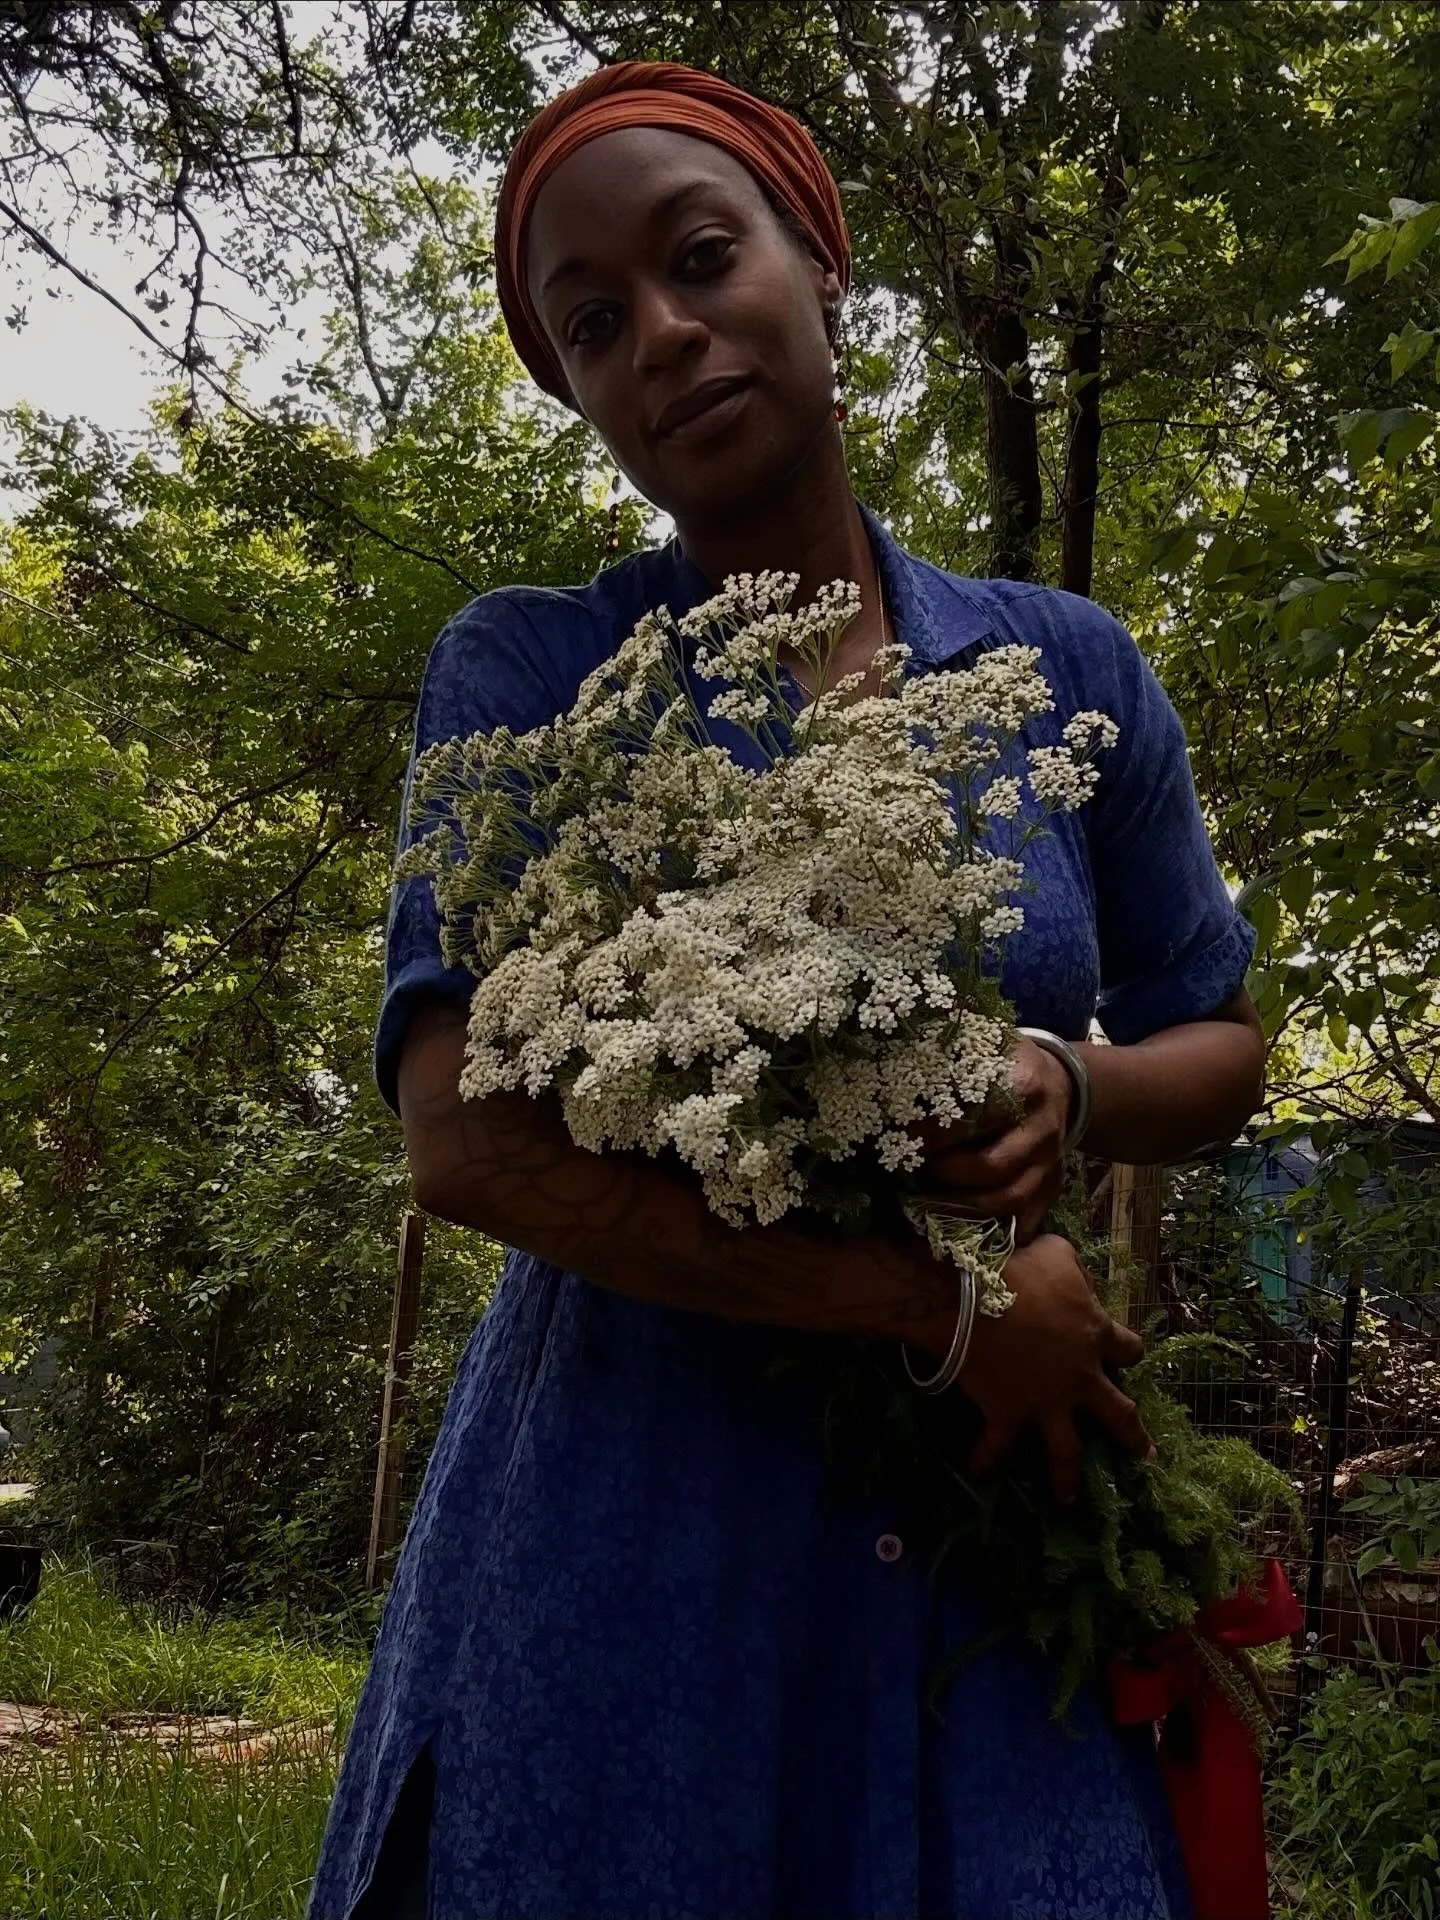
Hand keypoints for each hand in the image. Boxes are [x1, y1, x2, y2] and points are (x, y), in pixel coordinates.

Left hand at [918, 1037, 1074, 1242]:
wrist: (1060, 1084)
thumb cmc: (1005, 1065)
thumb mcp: (982, 1048)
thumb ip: (947, 1062)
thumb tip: (891, 1079)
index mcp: (1023, 1086)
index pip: (974, 1117)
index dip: (933, 1133)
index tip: (901, 1138)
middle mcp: (1042, 1129)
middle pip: (991, 1165)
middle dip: (945, 1173)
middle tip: (912, 1171)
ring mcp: (1050, 1162)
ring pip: (1009, 1198)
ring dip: (962, 1206)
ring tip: (926, 1201)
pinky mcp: (1053, 1186)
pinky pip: (1027, 1220)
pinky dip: (993, 1231)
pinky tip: (959, 1227)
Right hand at [956, 1233, 1152, 1501]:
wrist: (975, 1300)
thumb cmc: (1020, 1270)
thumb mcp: (1057, 1254)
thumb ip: (1073, 1268)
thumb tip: (1076, 1276)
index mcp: (1095, 1336)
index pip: (1129, 1349)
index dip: (1128, 1352)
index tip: (1126, 1355)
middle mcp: (1080, 1377)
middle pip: (1119, 1413)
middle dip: (1132, 1435)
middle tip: (1145, 1455)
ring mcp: (1046, 1401)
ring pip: (1067, 1449)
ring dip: (1067, 1476)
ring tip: (1068, 1497)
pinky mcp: (1009, 1413)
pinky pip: (998, 1443)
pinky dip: (985, 1456)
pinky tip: (977, 1469)